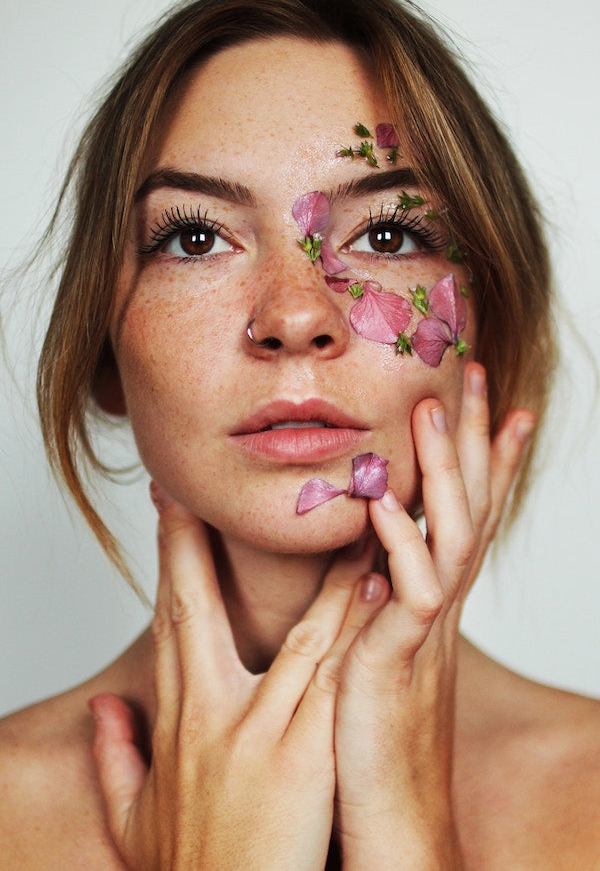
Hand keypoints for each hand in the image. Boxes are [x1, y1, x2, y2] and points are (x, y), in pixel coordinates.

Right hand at [89, 488, 384, 869]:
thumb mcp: (134, 818)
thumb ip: (115, 756)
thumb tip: (105, 707)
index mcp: (178, 721)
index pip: (170, 623)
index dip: (168, 562)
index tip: (172, 510)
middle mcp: (210, 715)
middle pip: (198, 608)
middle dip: (199, 539)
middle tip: (209, 483)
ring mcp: (259, 733)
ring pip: (290, 631)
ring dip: (313, 568)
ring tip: (336, 515)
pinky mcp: (303, 758)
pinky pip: (335, 676)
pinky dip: (355, 625)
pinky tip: (375, 581)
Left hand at [332, 362, 535, 867]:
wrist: (395, 830)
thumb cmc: (377, 746)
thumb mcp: (382, 655)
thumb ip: (381, 603)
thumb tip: (372, 560)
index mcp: (431, 603)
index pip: (466, 513)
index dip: (486, 459)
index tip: (498, 404)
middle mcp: (439, 609)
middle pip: (471, 508)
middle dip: (478, 439)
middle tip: (483, 373)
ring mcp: (425, 635)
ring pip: (450, 537)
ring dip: (444, 470)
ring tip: (436, 404)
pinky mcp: (398, 666)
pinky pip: (409, 599)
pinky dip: (400, 548)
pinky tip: (384, 507)